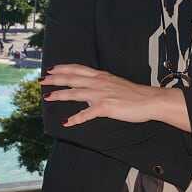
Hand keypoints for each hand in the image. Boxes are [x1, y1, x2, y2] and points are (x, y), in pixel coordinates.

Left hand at [41, 63, 160, 125]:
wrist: (150, 100)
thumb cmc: (134, 93)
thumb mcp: (114, 82)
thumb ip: (101, 82)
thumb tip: (90, 85)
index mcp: (101, 76)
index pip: (77, 69)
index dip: (63, 69)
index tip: (52, 69)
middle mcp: (98, 82)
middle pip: (72, 79)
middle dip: (55, 79)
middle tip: (41, 81)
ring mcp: (101, 95)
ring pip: (75, 93)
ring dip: (59, 95)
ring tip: (47, 97)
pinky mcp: (106, 107)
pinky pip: (87, 114)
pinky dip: (76, 118)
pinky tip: (67, 122)